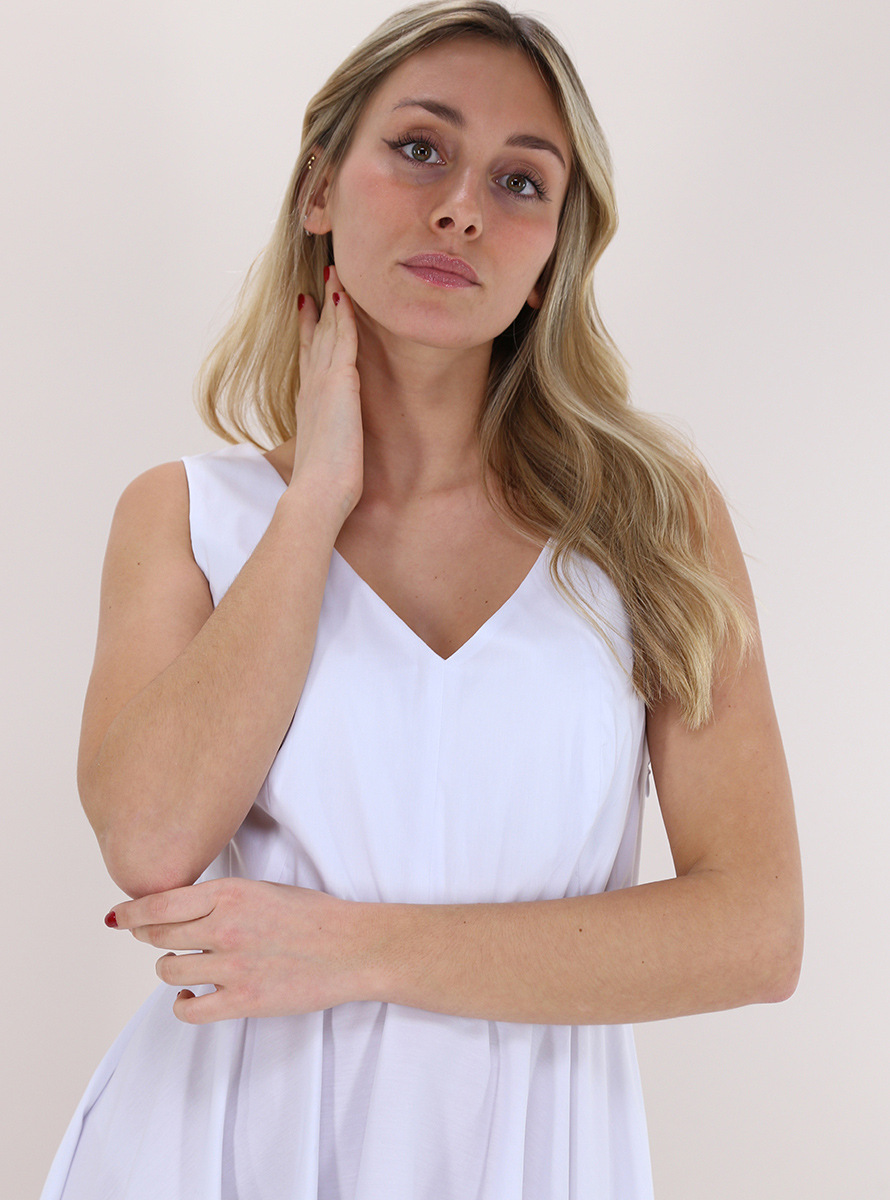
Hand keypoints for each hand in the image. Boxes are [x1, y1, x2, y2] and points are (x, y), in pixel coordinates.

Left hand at [109, 877, 369, 1023]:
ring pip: (168, 970)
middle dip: (148, 937)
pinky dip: (181, 1002)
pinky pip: (189, 1009)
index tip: (120, 917)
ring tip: (183, 965)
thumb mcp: (264, 889)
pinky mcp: (243, 1001)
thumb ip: (222, 898)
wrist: (353, 948)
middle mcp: (226, 927)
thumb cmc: (315, 917)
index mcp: (231, 893)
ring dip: (168, 968)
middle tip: (151, 938)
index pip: (160, 903)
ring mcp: (233, 966)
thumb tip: (178, 909)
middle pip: (158, 936)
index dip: (132, 912)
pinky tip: (189, 993)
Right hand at [293, 264, 363, 518]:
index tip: (306, 310)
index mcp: (309, 406)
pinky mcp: (339, 383)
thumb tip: (325, 456)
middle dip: (318, 310)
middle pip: (314, 339)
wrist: (317, 493)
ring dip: (332, 301)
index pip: (308, 360)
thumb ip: (324, 446)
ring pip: (329, 332)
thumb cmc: (322, 487)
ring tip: (334, 274)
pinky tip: (345, 295)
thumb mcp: (322, 459)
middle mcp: (312, 389)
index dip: (307, 333)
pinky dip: (344, 314)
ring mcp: (324, 383)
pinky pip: (343, 338)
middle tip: (318, 283)